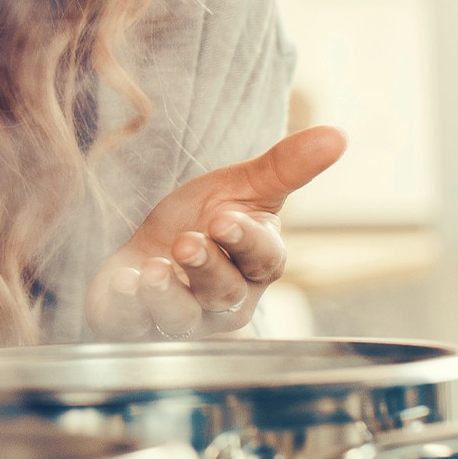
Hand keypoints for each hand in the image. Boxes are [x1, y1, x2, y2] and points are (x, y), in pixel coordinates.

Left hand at [85, 125, 346, 338]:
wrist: (151, 243)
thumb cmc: (205, 218)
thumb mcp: (242, 186)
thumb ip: (285, 166)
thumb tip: (338, 134)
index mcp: (256, 264)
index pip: (261, 257)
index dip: (244, 240)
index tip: (224, 219)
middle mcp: (225, 299)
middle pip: (223, 290)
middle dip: (205, 267)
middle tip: (184, 242)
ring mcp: (183, 317)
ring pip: (181, 317)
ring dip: (166, 296)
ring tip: (150, 271)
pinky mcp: (136, 323)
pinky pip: (133, 324)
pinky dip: (126, 307)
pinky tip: (119, 284)